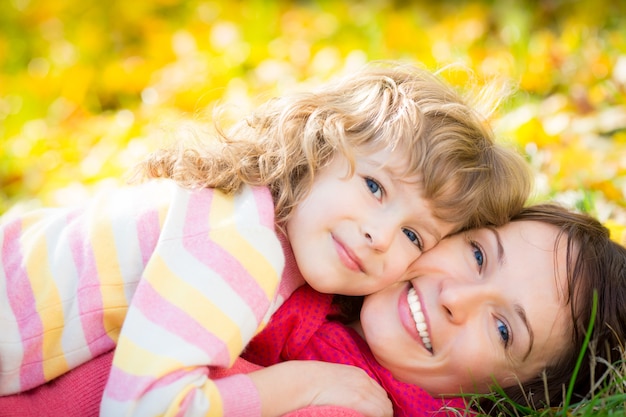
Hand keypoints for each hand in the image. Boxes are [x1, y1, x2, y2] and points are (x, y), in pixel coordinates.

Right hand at [248, 360, 392, 416]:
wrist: (301, 381)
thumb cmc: (309, 383)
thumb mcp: (332, 380)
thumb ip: (345, 387)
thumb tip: (348, 400)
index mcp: (358, 374)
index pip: (378, 393)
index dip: (377, 406)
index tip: (371, 414)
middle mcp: (365, 380)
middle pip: (385, 401)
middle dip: (381, 413)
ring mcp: (364, 390)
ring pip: (385, 408)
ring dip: (380, 416)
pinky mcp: (360, 400)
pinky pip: (381, 413)